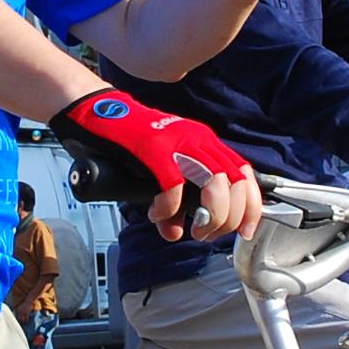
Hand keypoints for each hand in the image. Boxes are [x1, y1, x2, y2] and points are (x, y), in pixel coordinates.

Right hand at [52, 90, 263, 242]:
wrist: (97, 114)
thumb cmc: (128, 144)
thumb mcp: (160, 174)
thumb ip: (174, 203)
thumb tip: (177, 232)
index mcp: (205, 144)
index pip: (244, 174)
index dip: (251, 206)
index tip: (245, 230)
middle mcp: (198, 140)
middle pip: (235, 182)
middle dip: (228, 218)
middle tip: (207, 234)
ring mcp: (178, 142)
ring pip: (215, 183)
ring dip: (209, 216)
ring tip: (191, 230)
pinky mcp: (154, 148)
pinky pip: (173, 185)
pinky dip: (169, 208)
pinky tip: (156, 213)